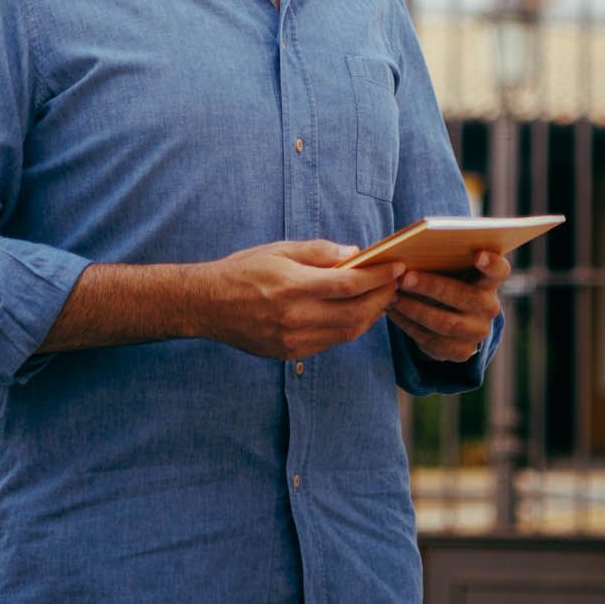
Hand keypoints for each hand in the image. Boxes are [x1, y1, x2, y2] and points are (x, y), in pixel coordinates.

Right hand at [197, 239, 404, 359]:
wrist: (207, 305)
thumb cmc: (244, 270)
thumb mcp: (279, 250)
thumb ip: (319, 251)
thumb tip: (354, 253)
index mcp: (294, 286)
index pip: (350, 284)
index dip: (379, 277)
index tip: (397, 267)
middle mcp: (296, 317)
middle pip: (356, 313)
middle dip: (382, 298)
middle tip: (396, 284)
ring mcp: (293, 339)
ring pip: (347, 333)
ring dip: (370, 316)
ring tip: (381, 299)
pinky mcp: (289, 353)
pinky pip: (330, 342)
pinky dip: (348, 329)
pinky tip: (355, 314)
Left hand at [386, 250, 506, 362]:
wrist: (455, 319)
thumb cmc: (449, 281)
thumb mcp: (452, 269)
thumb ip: (443, 258)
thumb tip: (410, 250)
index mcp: (490, 281)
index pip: (499, 270)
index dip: (491, 263)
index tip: (478, 255)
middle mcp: (489, 307)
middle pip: (463, 296)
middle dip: (431, 286)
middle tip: (405, 278)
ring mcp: (477, 332)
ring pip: (444, 322)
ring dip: (413, 308)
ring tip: (393, 296)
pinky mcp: (461, 351)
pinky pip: (432, 340)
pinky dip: (408, 325)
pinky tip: (393, 312)